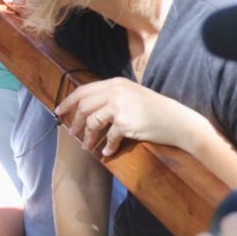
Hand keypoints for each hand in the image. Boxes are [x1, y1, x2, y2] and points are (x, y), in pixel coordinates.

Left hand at [55, 78, 196, 156]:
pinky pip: (109, 137)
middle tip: (72, 132)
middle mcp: (115, 92)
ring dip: (87, 137)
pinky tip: (106, 153)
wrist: (177, 121)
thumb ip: (111, 96)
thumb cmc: (155, 109)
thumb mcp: (131, 94)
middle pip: (84, 106)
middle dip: (75, 121)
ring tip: (87, 145)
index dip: (68, 101)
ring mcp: (120, 107)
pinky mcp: (125, 123)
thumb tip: (88, 106)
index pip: (83, 90)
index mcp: (115, 83)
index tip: (59, 111)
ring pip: (92, 122)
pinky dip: (107, 147)